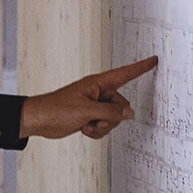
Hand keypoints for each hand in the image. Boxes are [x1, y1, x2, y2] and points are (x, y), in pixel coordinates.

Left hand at [19, 56, 157, 141]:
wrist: (39, 120)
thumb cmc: (56, 109)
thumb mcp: (86, 111)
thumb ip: (110, 113)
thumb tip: (129, 114)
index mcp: (97, 84)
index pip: (124, 74)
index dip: (140, 68)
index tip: (153, 60)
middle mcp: (98, 93)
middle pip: (121, 106)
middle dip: (111, 118)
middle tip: (94, 120)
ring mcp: (94, 106)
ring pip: (113, 119)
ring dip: (102, 126)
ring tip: (86, 124)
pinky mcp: (90, 117)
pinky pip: (104, 127)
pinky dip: (96, 131)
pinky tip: (83, 129)